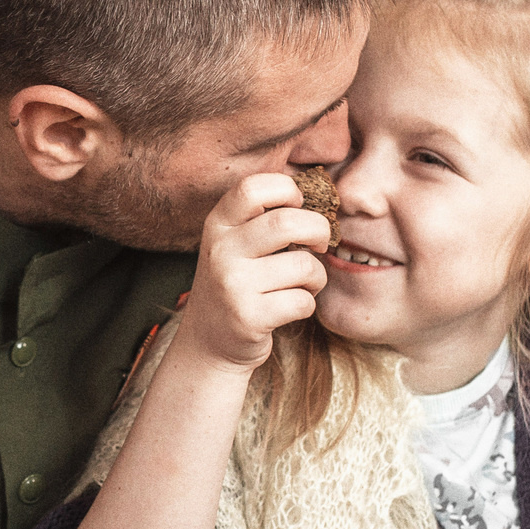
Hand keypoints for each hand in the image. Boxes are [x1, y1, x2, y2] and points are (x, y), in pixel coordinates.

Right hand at [170, 171, 333, 370]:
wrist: (209, 341)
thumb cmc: (237, 284)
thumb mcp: (235, 244)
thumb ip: (263, 218)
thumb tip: (320, 194)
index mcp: (219, 224)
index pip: (254, 187)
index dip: (287, 190)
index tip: (298, 207)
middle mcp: (221, 250)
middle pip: (288, 222)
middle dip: (320, 231)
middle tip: (320, 243)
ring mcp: (232, 284)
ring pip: (304, 265)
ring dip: (317, 276)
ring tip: (303, 283)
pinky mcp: (248, 317)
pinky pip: (303, 301)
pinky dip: (307, 304)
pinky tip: (291, 307)